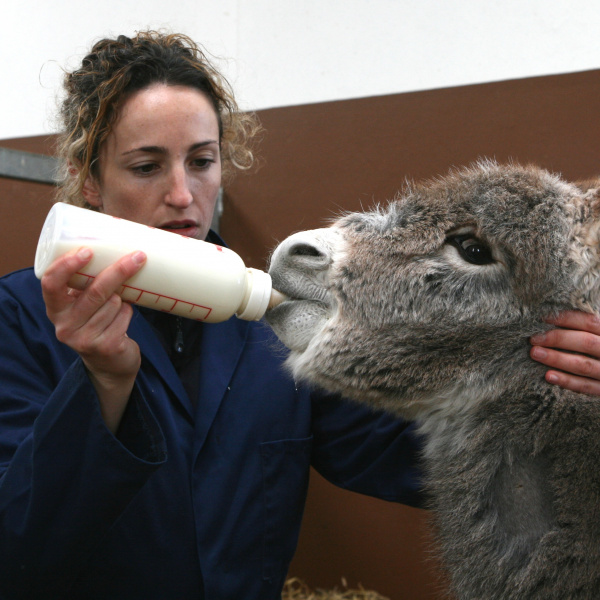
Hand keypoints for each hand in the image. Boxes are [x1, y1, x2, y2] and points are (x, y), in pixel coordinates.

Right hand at [41, 247, 146, 432]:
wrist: (109, 365)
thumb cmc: (97, 324)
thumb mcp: (83, 306)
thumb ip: (86, 285)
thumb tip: (114, 248)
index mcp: (55, 310)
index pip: (51, 283)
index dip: (67, 265)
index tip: (87, 251)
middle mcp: (65, 325)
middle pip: (94, 291)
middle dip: (118, 271)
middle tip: (137, 256)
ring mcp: (85, 338)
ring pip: (114, 302)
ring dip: (122, 298)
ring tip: (117, 307)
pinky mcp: (106, 346)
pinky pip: (125, 315)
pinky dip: (128, 312)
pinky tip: (122, 321)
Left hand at [530, 311, 599, 395]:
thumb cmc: (599, 349)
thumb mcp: (597, 336)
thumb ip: (583, 329)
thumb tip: (551, 317)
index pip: (590, 322)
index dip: (567, 318)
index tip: (543, 318)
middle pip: (586, 343)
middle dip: (558, 339)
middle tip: (534, 338)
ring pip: (583, 365)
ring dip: (557, 359)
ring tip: (535, 353)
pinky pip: (585, 386)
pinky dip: (567, 381)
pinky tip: (548, 376)